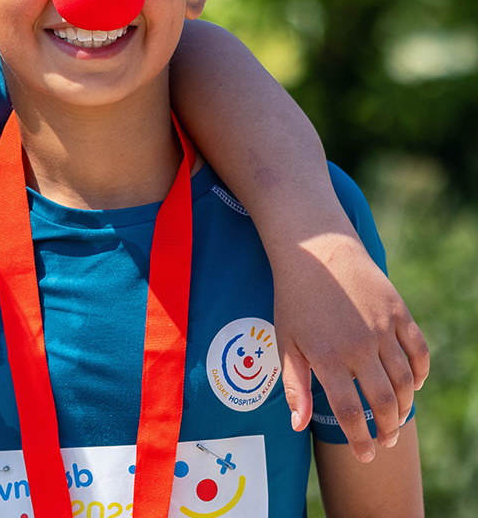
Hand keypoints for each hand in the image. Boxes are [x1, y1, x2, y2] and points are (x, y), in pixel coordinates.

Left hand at [273, 228, 428, 461]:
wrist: (315, 251)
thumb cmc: (293, 299)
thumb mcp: (285, 341)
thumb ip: (295, 385)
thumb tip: (298, 425)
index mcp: (327, 356)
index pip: (350, 411)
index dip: (359, 438)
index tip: (364, 455)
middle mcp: (358, 346)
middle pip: (384, 402)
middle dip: (386, 429)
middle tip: (382, 441)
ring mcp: (382, 329)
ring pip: (405, 381)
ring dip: (404, 406)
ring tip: (396, 419)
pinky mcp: (399, 313)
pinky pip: (419, 352)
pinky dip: (420, 374)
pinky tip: (413, 386)